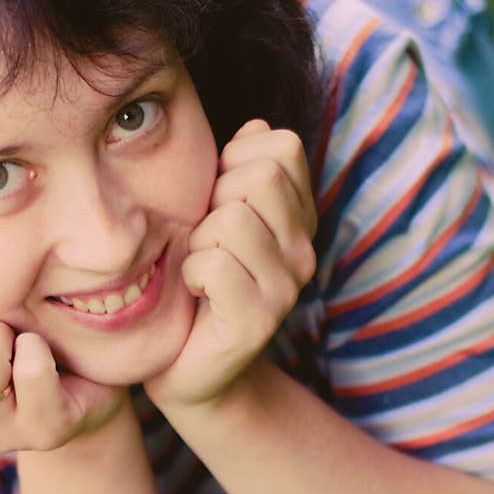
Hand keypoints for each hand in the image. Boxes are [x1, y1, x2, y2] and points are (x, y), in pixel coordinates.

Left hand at [144, 119, 316, 411]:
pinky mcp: (258, 321)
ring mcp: (287, 288)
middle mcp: (304, 251)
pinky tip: (194, 294)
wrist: (189, 367)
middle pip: (259, 177)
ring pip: (231, 218)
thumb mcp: (212, 215)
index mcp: (298, 219)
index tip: (218, 200)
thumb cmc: (194, 284)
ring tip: (200, 271)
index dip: (237, 159)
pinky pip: (213, 264)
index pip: (283, 146)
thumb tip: (256, 125)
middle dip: (215, 200)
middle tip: (206, 240)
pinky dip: (189, 274)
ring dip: (198, 241)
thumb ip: (235, 171)